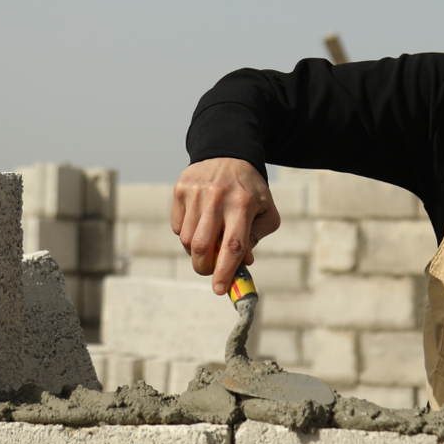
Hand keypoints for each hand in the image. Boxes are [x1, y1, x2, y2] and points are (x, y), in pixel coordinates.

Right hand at [172, 158, 280, 294]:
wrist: (229, 153)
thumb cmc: (250, 190)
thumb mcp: (265, 211)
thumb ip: (255, 239)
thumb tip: (242, 263)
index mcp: (243, 204)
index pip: (233, 245)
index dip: (225, 271)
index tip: (220, 290)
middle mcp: (217, 197)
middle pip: (203, 247)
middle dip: (205, 267)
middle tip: (211, 270)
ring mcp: (196, 192)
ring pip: (187, 240)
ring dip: (197, 251)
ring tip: (209, 240)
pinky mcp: (180, 189)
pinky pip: (178, 227)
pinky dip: (187, 234)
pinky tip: (200, 222)